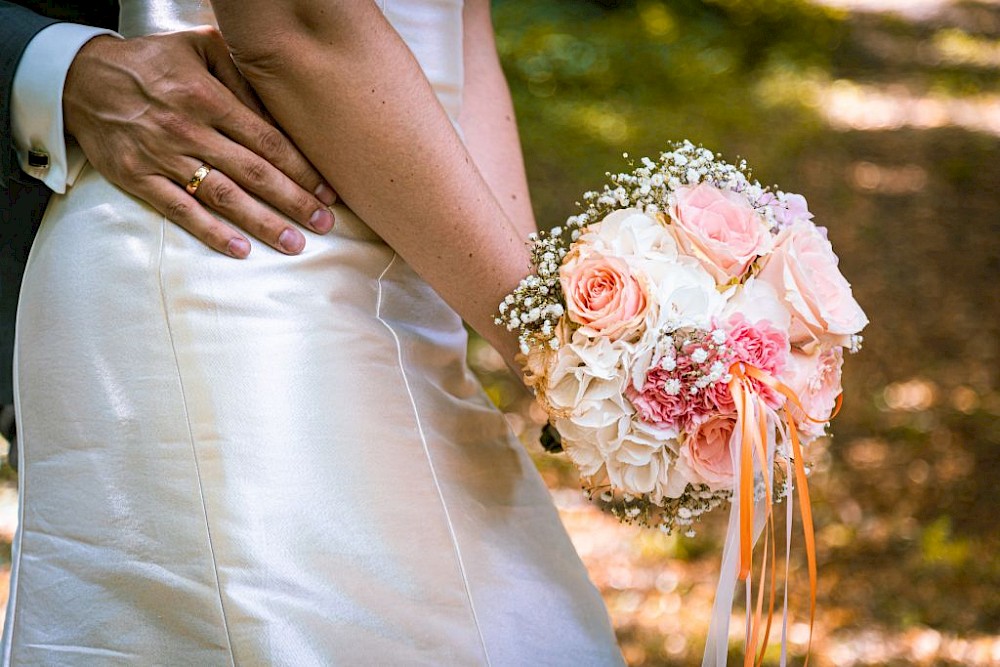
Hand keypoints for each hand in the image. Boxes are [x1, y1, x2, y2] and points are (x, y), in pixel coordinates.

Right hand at [62, 27, 336, 257]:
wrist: (81, 77)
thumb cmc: (153, 62)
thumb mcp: (201, 49)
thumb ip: (243, 78)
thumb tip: (281, 112)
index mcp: (208, 98)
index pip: (267, 141)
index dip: (301, 169)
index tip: (327, 191)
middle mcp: (189, 130)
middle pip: (253, 173)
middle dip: (293, 201)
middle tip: (324, 223)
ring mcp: (163, 157)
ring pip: (223, 197)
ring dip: (262, 223)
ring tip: (294, 244)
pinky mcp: (139, 179)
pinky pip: (180, 210)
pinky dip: (211, 232)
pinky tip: (240, 249)